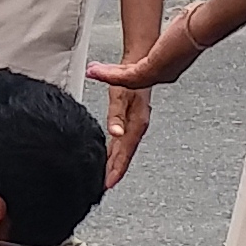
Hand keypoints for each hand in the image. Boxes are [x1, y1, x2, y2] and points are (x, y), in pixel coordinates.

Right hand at [88, 9, 194, 94]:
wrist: (206, 25)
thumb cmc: (201, 22)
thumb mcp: (182, 22)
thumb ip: (177, 24)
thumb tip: (183, 13)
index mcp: (172, 63)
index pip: (146, 71)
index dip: (129, 71)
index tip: (116, 69)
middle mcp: (166, 72)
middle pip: (135, 81)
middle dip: (115, 77)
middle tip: (99, 74)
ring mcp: (159, 73)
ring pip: (128, 80)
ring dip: (108, 75)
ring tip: (93, 72)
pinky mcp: (152, 69)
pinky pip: (126, 77)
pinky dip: (108, 74)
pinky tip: (97, 71)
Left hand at [101, 67, 151, 184]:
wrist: (140, 60)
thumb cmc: (130, 74)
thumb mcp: (120, 94)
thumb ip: (116, 115)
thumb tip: (115, 133)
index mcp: (136, 122)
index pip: (125, 152)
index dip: (117, 168)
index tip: (109, 183)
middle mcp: (137, 124)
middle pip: (125, 154)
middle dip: (115, 171)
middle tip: (105, 186)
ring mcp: (135, 122)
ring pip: (124, 148)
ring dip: (116, 162)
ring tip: (107, 176)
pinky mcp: (131, 118)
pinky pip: (123, 140)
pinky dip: (116, 150)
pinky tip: (110, 154)